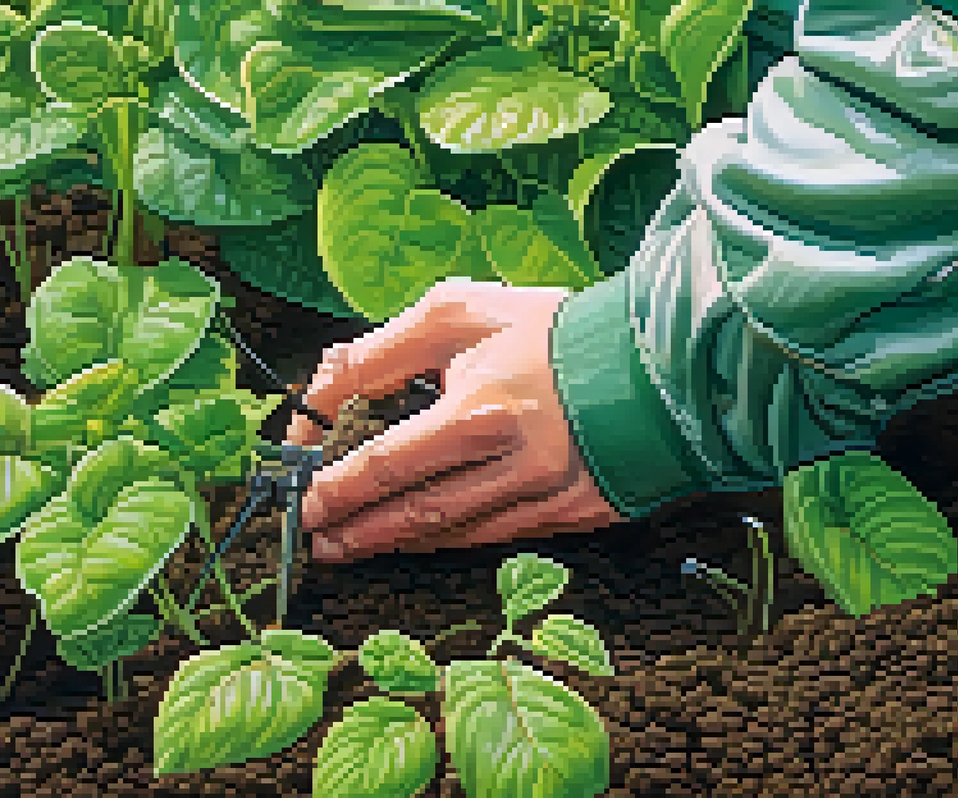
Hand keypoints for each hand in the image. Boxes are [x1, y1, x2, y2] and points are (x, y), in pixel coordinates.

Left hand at [287, 280, 626, 562]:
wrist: (656, 359)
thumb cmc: (551, 330)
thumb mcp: (459, 314)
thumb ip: (383, 351)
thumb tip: (323, 387)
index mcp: (480, 413)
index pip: (386, 464)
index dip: (336, 488)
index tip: (301, 500)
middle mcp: (512, 467)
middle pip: (415, 512)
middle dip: (356, 529)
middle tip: (315, 539)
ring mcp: (545, 499)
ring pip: (453, 534)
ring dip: (396, 542)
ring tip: (355, 543)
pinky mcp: (572, 516)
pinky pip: (497, 536)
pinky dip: (451, 539)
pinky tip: (423, 536)